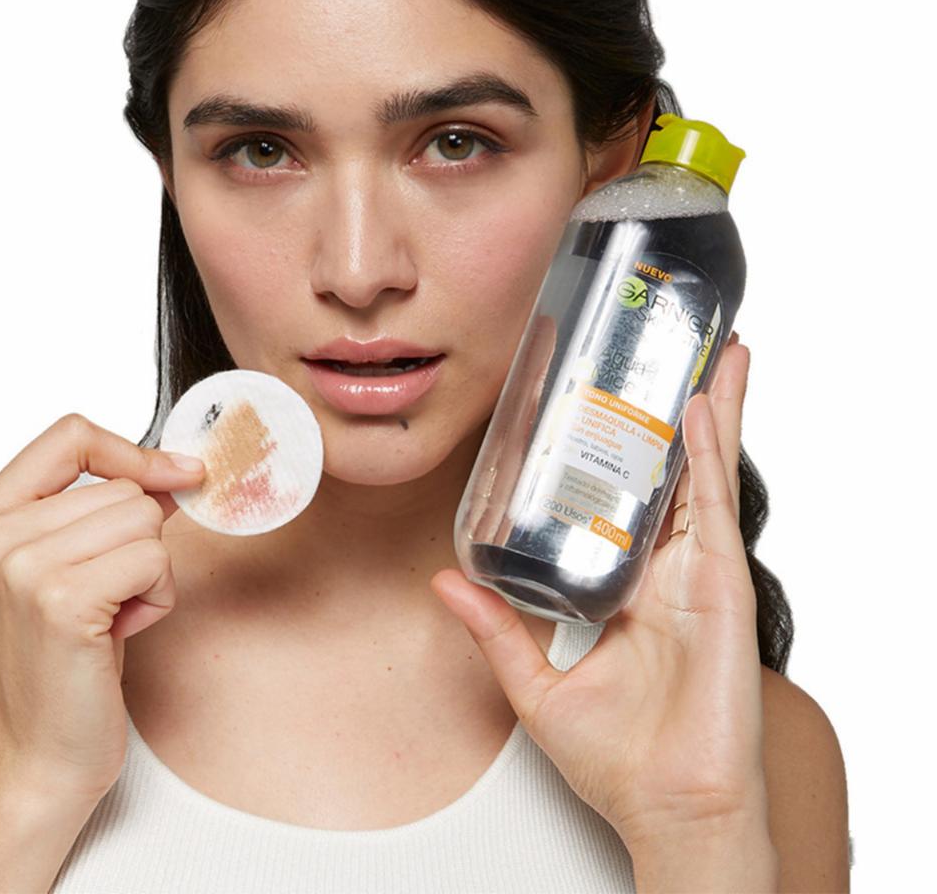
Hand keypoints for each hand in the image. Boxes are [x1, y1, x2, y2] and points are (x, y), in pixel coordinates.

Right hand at [0, 413, 206, 804]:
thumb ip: (104, 507)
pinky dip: (158, 596)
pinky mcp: (60, 601)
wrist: (41, 757)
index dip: (130, 451)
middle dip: (140, 541)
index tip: (174, 474)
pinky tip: (122, 633)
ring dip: (151, 571)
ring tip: (111, 617)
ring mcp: (21, 567)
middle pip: (123, 487)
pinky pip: (154, 558)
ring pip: (145, 519)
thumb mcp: (70, 564)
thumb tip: (175, 467)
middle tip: (107, 599)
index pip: (70, 435)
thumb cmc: (64, 659)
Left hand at [431, 338, 766, 848]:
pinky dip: (710, 454)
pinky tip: (703, 408)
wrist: (668, 812)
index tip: (601, 400)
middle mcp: (672, 570)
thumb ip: (495, 629)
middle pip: (675, 474)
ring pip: (706, 476)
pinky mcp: (722, 589)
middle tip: (670, 354)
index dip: (619, 449)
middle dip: (677, 413)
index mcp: (632, 584)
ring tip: (710, 355)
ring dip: (710, 412)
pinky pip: (714, 509)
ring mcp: (701, 575)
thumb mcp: (536, 683)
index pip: (627, 498)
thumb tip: (443, 584)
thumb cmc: (621, 762)